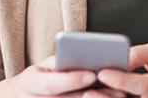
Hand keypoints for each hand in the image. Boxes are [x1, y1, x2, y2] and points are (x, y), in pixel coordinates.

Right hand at [4, 55, 125, 97]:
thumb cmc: (39, 78)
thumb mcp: (43, 66)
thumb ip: (61, 62)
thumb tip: (88, 55)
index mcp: (29, 83)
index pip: (50, 84)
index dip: (71, 80)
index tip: (92, 74)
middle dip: (92, 95)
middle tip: (116, 89)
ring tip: (118, 95)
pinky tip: (105, 97)